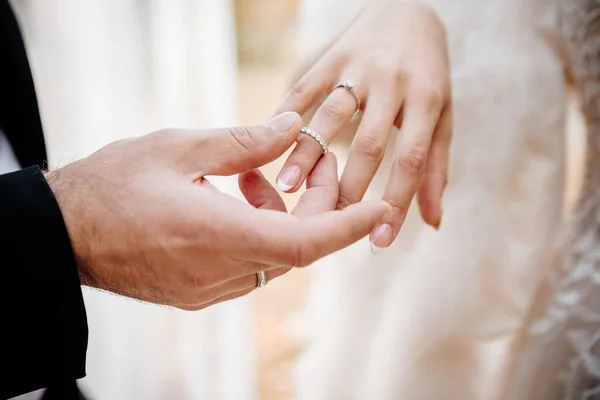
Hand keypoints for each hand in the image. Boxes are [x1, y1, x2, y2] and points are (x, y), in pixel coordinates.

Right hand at [46, 112, 389, 309]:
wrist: (61, 233)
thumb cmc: (111, 186)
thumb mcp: (179, 148)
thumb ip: (243, 142)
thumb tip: (291, 127)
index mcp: (215, 234)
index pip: (303, 243)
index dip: (347, 226)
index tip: (379, 210)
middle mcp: (217, 271)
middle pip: (295, 246)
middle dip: (316, 205)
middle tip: (310, 162)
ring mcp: (206, 289)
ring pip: (273, 256)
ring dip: (280, 215)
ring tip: (249, 173)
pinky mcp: (196, 292)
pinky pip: (248, 264)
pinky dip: (258, 232)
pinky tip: (234, 198)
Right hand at [275, 1, 451, 251]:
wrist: (407, 10)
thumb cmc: (428, 74)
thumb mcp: (443, 116)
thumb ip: (436, 168)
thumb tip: (433, 223)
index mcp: (427, 100)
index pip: (412, 160)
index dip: (396, 203)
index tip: (378, 243)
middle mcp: (393, 83)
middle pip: (370, 142)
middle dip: (349, 186)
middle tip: (328, 224)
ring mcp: (359, 67)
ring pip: (331, 114)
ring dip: (308, 151)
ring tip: (288, 186)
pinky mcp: (331, 57)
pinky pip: (305, 86)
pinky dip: (286, 114)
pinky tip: (269, 143)